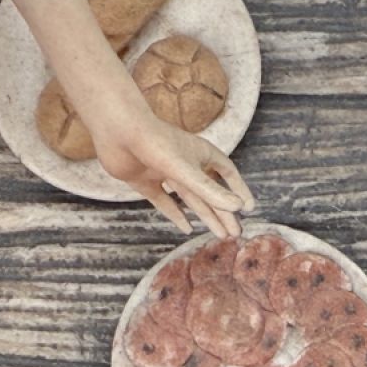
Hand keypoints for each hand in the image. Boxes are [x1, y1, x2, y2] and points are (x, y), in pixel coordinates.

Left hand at [92, 110, 255, 238]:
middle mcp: (184, 163)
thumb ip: (210, 191)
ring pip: (190, 199)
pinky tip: (186, 228)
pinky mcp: (146, 181)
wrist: (118, 131)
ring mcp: (165, 173)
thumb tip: (237, 208)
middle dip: (223, 212)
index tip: (248, 207)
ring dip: (205, 216)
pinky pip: (164, 201)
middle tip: (235, 233)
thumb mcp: (186, 171)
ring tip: (220, 235)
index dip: (238, 189)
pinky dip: (175, 214)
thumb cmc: (156, 143)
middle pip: (210, 192)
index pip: (227, 173)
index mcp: (200, 153)